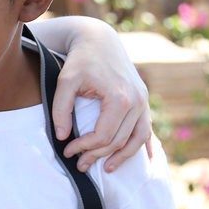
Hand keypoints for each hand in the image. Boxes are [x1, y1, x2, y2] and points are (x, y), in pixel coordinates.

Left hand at [52, 21, 152, 172]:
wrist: (98, 39)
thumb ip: (61, 109)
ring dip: (123, 157)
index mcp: (119, 98)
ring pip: (137, 139)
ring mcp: (143, 101)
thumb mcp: (65, 81)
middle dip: (97, 155)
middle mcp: (137, 101)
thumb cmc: (80, 60)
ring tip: (106, 169)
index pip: (103, 136)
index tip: (67, 151)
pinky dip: (144, 145)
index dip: (84, 148)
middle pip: (119, 141)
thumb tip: (62, 137)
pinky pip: (147, 128)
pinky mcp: (143, 99)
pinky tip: (144, 160)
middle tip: (79, 164)